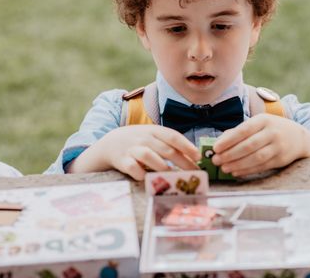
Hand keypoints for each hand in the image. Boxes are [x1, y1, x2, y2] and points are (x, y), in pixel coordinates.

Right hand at [69, 125, 200, 179]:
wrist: (111, 142)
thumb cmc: (139, 141)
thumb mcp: (153, 137)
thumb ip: (169, 144)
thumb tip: (193, 157)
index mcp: (154, 131)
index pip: (173, 136)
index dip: (187, 146)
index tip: (198, 156)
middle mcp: (144, 138)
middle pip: (165, 149)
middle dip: (182, 161)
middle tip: (193, 172)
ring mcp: (132, 149)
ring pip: (149, 156)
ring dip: (162, 166)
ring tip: (173, 176)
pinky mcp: (122, 161)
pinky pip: (132, 167)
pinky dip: (140, 173)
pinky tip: (148, 178)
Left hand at [211, 114, 309, 176]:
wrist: (299, 137)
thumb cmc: (271, 129)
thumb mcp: (258, 123)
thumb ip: (239, 131)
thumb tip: (219, 142)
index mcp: (263, 120)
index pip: (244, 130)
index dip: (229, 140)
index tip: (215, 148)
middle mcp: (272, 132)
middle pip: (249, 145)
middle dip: (230, 154)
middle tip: (216, 160)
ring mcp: (278, 147)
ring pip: (255, 158)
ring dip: (238, 164)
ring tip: (224, 168)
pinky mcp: (280, 160)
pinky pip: (261, 166)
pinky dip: (247, 170)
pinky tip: (236, 172)